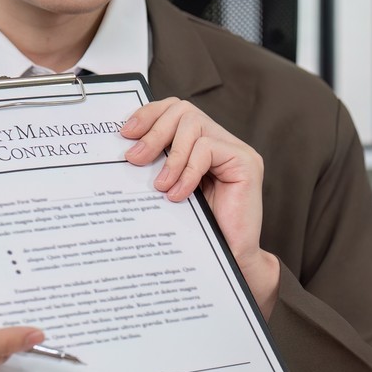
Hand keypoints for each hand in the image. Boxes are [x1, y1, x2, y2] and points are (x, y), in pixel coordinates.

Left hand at [121, 97, 278, 311]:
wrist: (230, 261)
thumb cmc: (201, 231)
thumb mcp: (170, 190)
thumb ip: (158, 167)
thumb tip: (126, 150)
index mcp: (203, 144)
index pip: (175, 110)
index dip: (149, 115)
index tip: (125, 134)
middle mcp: (222, 141)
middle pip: (182, 110)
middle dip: (154, 132)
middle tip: (134, 160)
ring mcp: (236, 150)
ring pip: (194, 125)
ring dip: (170, 156)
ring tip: (159, 185)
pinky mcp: (246, 162)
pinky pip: (207, 150)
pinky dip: (187, 171)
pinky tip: (178, 195)